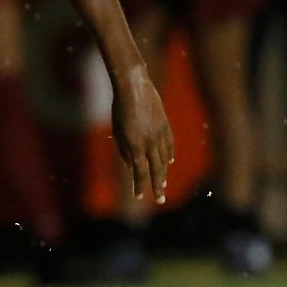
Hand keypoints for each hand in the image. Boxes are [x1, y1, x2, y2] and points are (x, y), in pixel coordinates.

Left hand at [109, 67, 174, 203]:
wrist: (134, 87)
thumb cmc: (120, 109)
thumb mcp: (117, 132)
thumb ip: (124, 151)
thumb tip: (132, 166)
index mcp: (135, 146)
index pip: (139, 172)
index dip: (139, 186)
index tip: (138, 197)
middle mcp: (150, 143)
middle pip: (155, 170)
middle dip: (156, 186)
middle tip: (160, 199)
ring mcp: (160, 134)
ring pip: (163, 159)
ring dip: (163, 173)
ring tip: (163, 184)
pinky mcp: (166, 125)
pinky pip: (169, 144)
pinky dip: (169, 154)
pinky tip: (169, 162)